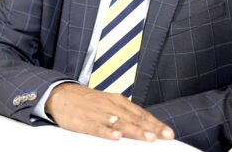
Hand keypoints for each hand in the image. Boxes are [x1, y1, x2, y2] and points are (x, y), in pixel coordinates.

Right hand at [45, 83, 174, 141]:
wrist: (62, 94)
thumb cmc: (88, 102)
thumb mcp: (109, 104)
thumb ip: (125, 115)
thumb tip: (145, 127)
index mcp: (118, 101)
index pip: (141, 114)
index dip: (155, 124)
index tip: (169, 133)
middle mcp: (111, 105)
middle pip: (135, 119)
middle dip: (152, 128)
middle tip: (166, 136)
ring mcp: (99, 113)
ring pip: (120, 123)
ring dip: (135, 131)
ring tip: (148, 138)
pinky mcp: (85, 121)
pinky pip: (98, 128)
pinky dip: (108, 132)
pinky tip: (116, 137)